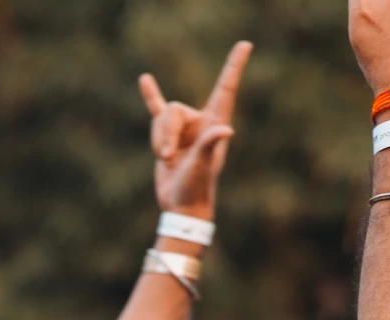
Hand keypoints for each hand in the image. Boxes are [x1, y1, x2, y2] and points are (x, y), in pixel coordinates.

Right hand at [138, 42, 251, 219]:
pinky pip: (156, 111)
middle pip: (173, 110)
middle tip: (167, 156)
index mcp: (216, 123)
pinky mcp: (167, 135)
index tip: (245, 45)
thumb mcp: (203, 165)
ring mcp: (183, 128)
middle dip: (165, 132)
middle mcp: (201, 122)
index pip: (225, 89)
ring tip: (164, 159)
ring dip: (157, 139)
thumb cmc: (196, 186)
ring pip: (160, 118)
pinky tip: (144, 80)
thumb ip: (210, 144)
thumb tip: (225, 130)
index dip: (234, 66)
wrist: (181, 204)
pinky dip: (151, 96)